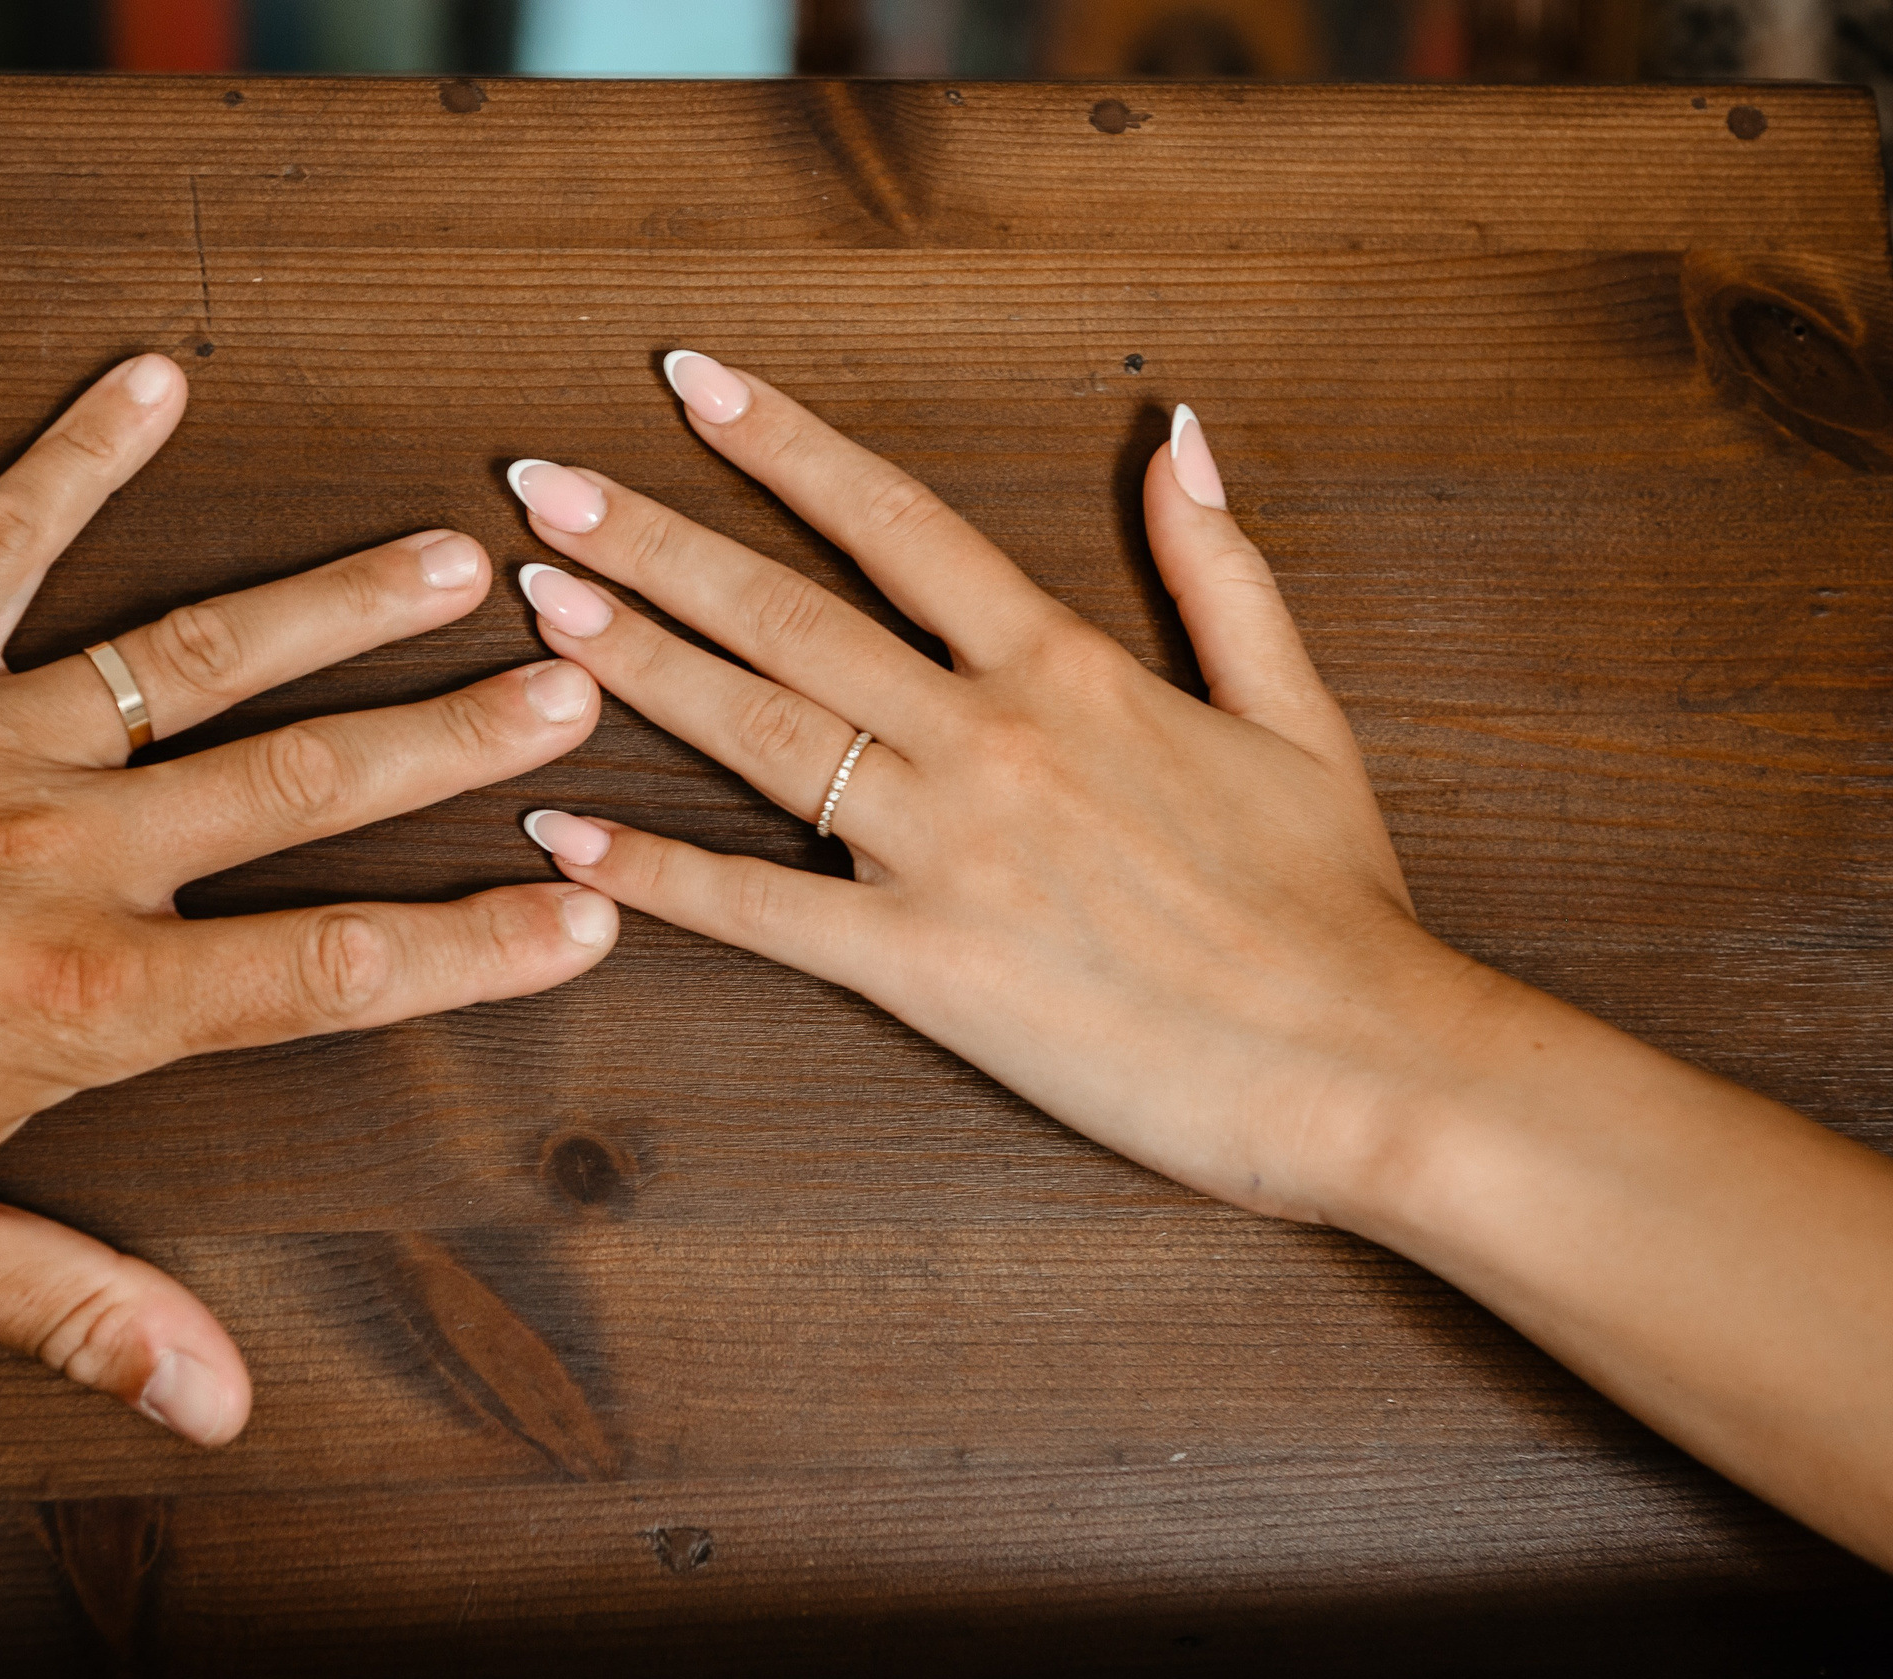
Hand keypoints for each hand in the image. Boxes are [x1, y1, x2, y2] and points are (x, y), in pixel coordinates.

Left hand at [0, 353, 615, 1444]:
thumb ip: (73, 1310)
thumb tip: (216, 1402)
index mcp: (83, 997)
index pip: (328, 970)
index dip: (473, 948)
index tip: (588, 911)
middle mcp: (63, 851)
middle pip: (302, 782)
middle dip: (452, 736)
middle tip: (571, 685)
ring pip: (198, 657)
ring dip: (337, 603)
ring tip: (453, 555)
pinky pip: (1, 543)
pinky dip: (77, 458)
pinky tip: (153, 382)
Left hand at [503, 362, 1473, 1225]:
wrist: (1372, 1065)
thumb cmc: (1335, 900)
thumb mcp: (1294, 707)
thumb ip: (1219, 566)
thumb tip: (1178, 433)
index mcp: (1068, 666)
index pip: (895, 522)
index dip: (784, 445)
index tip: (693, 385)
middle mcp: (989, 736)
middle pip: (787, 611)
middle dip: (652, 540)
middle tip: (539, 485)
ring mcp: (948, 849)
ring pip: (759, 733)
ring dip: (635, 665)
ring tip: (535, 608)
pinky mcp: (926, 967)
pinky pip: (763, 911)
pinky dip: (657, 871)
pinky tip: (563, 831)